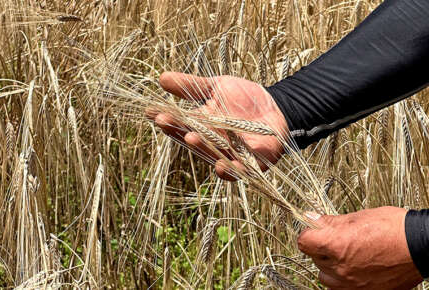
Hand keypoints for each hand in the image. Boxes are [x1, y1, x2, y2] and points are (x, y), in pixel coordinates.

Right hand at [147, 72, 288, 179]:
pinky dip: (230, 171)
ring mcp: (230, 154)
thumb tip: (161, 77)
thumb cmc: (245, 98)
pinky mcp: (251, 164)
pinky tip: (220, 165)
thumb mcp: (217, 86)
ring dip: (201, 147)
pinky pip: (238, 171)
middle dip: (178, 131)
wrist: (278, 107)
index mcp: (202, 125)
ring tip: (191, 137)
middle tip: (164, 121)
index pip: (180, 123)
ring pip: (212, 154)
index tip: (150, 111)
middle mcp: (212, 142)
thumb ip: (191, 85)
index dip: (166, 118)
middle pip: (192, 139)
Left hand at [298, 207, 422, 288]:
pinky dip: (342, 278)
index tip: (315, 229)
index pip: (304, 242)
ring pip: (325, 275)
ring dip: (330, 264)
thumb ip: (331, 222)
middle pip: (314, 257)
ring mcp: (352, 284)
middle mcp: (341, 268)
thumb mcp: (358, 216)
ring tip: (346, 253)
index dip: (309, 232)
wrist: (422, 247)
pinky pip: (341, 287)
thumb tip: (312, 220)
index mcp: (336, 245)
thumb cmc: (394, 229)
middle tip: (336, 237)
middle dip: (321, 246)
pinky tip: (355, 266)